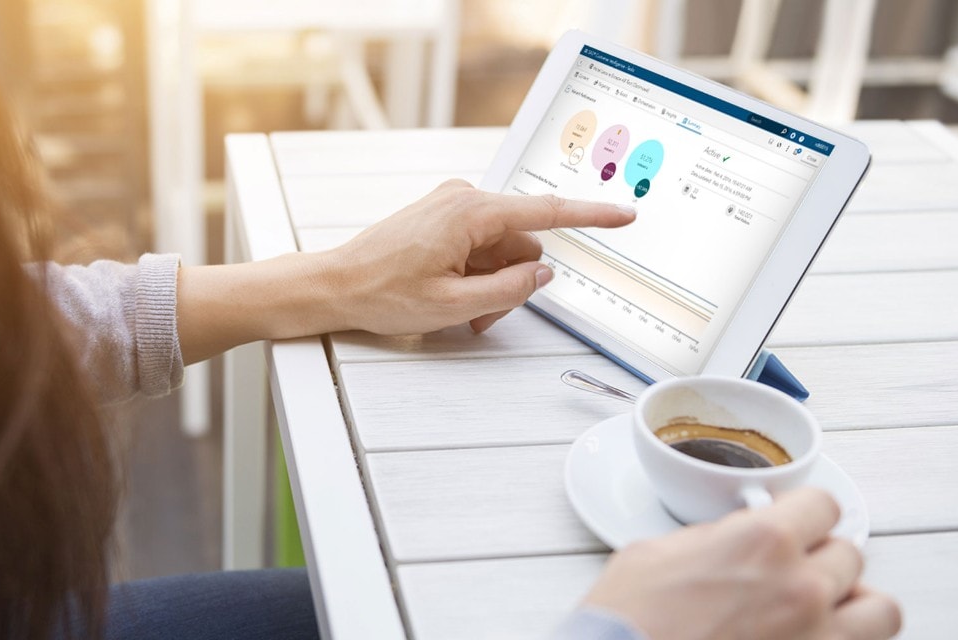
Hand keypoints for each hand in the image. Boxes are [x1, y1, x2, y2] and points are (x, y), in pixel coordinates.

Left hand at [323, 179, 635, 333]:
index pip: (546, 212)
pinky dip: (475, 276)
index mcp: (471, 213)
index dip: (590, 217)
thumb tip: (541, 274)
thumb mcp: (453, 305)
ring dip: (491, 284)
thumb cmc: (381, 292)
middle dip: (512, 282)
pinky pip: (480, 248)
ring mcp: (452, 207)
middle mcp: (464, 200)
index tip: (623, 215)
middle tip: (479, 315)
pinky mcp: (443, 219)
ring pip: (501, 251)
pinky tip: (452, 297)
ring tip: (459, 311)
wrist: (334, 285)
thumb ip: (508, 290)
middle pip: (521, 243)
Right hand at [584, 488, 901, 639]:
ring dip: (853, 605)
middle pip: (849, 555)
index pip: (823, 505)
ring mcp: (816, 639)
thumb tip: (728, 539)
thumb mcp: (654, 553)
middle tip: (789, 572)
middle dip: (819, 560)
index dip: (805, 513)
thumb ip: (710, 539)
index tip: (795, 523)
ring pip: (879, 609)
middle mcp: (802, 588)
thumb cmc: (626, 622)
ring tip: (823, 612)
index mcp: (763, 541)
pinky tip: (809, 638)